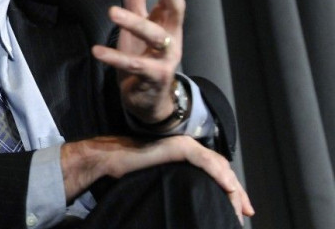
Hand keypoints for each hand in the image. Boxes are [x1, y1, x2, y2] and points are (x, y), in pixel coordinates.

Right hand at [61, 136, 254, 224]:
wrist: (108, 160)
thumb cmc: (127, 173)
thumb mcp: (160, 181)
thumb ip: (175, 185)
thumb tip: (190, 203)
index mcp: (183, 155)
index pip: (214, 170)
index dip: (230, 189)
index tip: (239, 210)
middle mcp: (186, 147)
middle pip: (221, 167)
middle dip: (237, 190)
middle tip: (247, 211)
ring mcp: (182, 145)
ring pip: (217, 165)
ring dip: (232, 186)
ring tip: (239, 205)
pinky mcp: (177, 147)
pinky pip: (205, 161)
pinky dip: (219, 174)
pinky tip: (229, 187)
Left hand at [91, 0, 186, 122]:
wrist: (149, 100)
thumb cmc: (143, 57)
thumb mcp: (138, 25)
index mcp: (169, 24)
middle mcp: (172, 38)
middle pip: (177, 10)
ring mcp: (165, 59)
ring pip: (155, 36)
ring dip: (134, 22)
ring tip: (112, 11)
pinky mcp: (153, 77)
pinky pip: (133, 65)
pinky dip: (114, 58)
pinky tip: (97, 50)